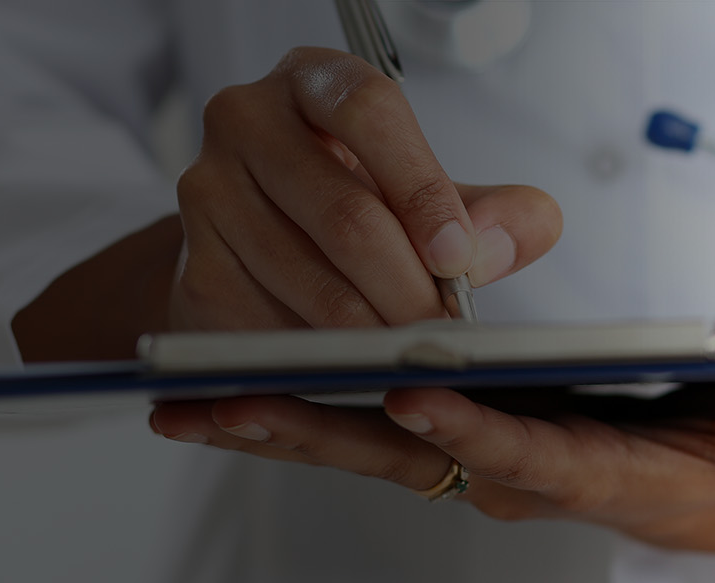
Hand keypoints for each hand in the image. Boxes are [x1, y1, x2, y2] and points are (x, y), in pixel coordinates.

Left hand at [149, 380, 714, 552]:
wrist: (696, 496)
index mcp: (585, 467)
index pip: (523, 448)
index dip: (471, 424)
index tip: (413, 392)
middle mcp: (514, 473)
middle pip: (408, 455)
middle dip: (319, 429)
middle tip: (227, 403)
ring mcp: (477, 464)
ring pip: (369, 449)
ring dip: (281, 424)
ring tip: (189, 402)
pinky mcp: (458, 448)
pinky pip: (365, 438)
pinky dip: (297, 418)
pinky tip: (226, 401)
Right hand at [172, 46, 560, 329]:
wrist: (259, 240)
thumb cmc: (355, 201)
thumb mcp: (431, 195)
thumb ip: (493, 211)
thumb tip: (521, 234)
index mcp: (313, 81)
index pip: (370, 112)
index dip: (423, 189)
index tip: (460, 256)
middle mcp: (247, 121)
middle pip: (344, 213)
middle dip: (411, 287)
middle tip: (451, 332)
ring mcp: (208, 194)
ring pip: (310, 282)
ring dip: (376, 334)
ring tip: (418, 355)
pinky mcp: (194, 270)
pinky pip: (274, 330)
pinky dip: (326, 361)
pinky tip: (360, 369)